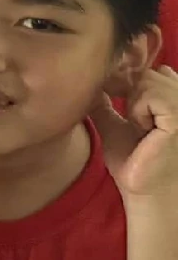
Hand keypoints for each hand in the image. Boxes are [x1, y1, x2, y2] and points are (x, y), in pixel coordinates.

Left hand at [92, 68, 177, 203]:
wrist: (142, 190)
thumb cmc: (133, 161)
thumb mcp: (114, 125)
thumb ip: (105, 104)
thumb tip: (90, 85)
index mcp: (173, 100)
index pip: (149, 70)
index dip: (126, 81)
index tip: (114, 98)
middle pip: (146, 72)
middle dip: (129, 92)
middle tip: (133, 121)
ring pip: (148, 79)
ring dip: (134, 103)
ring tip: (141, 127)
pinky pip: (152, 94)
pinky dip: (139, 110)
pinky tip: (145, 129)